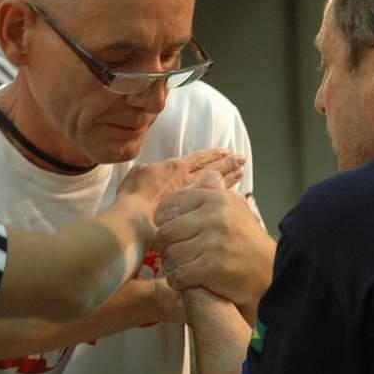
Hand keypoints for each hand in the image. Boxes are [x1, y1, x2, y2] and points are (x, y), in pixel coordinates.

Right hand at [116, 148, 245, 211]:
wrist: (134, 222)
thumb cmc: (131, 198)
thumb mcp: (135, 175)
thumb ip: (147, 170)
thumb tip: (150, 169)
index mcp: (173, 168)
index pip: (198, 159)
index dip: (212, 155)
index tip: (225, 151)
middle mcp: (188, 180)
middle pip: (212, 169)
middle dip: (227, 163)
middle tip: (241, 158)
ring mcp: (192, 197)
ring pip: (217, 184)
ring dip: (230, 177)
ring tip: (242, 172)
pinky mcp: (194, 213)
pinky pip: (214, 202)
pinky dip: (226, 197)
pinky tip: (235, 196)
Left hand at [154, 173, 275, 321]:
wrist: (271, 270)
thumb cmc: (248, 240)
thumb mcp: (236, 208)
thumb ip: (217, 192)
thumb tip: (208, 174)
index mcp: (215, 199)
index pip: (171, 204)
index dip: (162, 219)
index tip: (165, 229)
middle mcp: (214, 217)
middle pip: (167, 231)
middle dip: (164, 246)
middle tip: (170, 253)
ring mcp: (213, 242)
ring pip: (171, 254)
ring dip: (171, 266)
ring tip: (179, 268)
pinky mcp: (213, 266)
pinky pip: (179, 274)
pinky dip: (178, 281)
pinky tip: (185, 282)